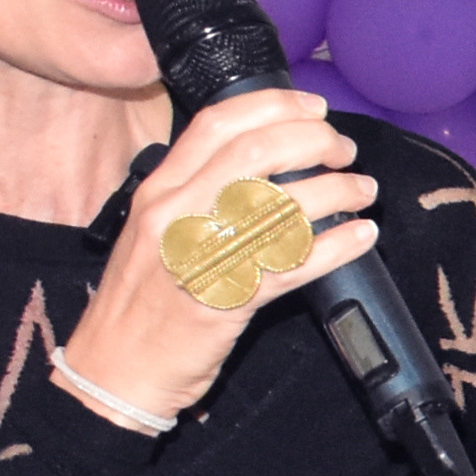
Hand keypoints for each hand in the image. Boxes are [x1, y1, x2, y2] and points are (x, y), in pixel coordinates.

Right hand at [57, 90, 378, 423]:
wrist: (113, 369)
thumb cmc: (142, 302)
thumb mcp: (156, 231)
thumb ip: (198, 193)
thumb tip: (263, 166)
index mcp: (159, 189)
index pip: (217, 122)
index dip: (274, 106)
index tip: (314, 107)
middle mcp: (176, 212)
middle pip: (257, 151)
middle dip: (315, 141)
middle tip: (345, 151)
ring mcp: (200, 254)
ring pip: (282, 203)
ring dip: (339, 191)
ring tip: (362, 191)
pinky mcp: (225, 301)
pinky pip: (294, 263)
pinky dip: (338, 245)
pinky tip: (362, 237)